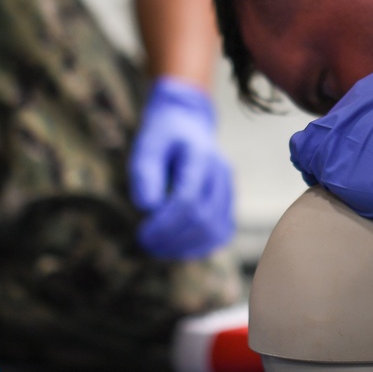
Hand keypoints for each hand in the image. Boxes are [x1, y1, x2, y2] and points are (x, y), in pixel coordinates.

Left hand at [129, 78, 234, 260]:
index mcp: (201, 155)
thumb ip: (145, 172)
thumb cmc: (163, 136)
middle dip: (173, 238)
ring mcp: (229, 187)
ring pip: (216, 230)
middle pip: (204, 219)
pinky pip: (222, 232)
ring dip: (186, 247)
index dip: (165, 224)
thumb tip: (147, 207)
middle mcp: (221, 172)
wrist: (188, 124)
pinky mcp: (229, 201)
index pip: (188, 200)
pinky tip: (177, 245)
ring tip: (159, 247)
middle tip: (146, 242)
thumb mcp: (147, 144)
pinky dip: (200, 246)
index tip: (142, 233)